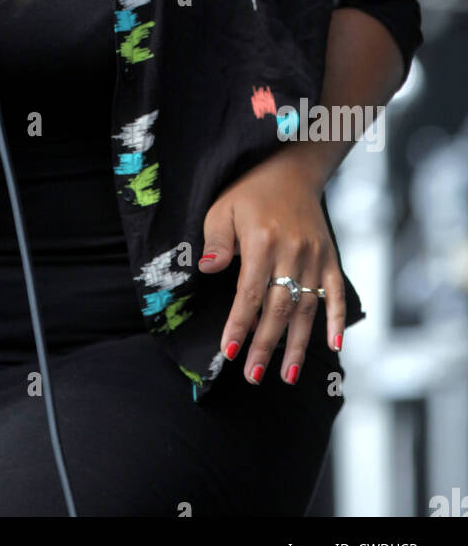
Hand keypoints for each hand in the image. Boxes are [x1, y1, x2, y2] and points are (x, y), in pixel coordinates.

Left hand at [198, 152, 345, 384]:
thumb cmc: (248, 192)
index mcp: (262, 241)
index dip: (239, 325)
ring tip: (288, 375)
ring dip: (299, 344)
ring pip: (307, 307)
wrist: (290, 169)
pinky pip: (336, 292)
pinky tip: (334, 345)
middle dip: (266, 345)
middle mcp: (292, 251)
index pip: (249, 294)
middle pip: (279, 308)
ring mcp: (315, 255)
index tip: (229, 352)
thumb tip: (209, 270)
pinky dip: (336, 319)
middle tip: (253, 375)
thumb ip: (216, 242)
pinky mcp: (330, 256)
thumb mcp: (221, 209)